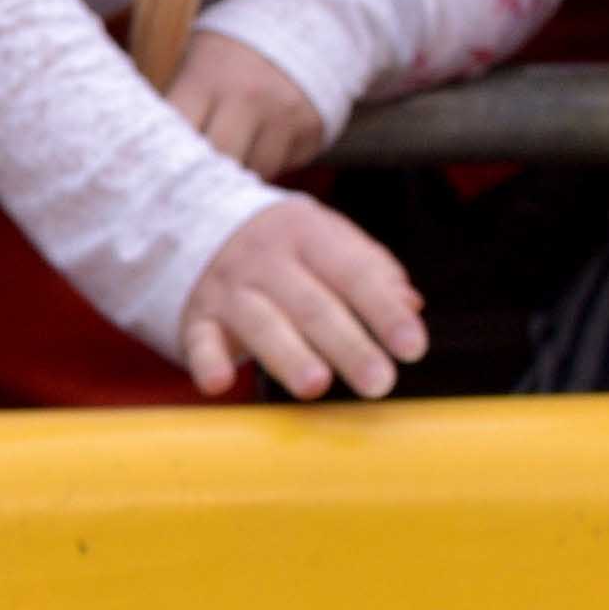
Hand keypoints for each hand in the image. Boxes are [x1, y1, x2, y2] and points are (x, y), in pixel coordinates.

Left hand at [163, 28, 329, 179]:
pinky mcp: (310, 130)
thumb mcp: (194, 63)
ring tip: (225, 158)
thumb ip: (175, 105)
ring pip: (251, 171)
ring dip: (236, 173)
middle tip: (190, 178)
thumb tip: (146, 155)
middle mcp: (247, 97)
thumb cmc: (226, 58)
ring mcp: (283, 115)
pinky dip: (265, 166)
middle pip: (216, 158)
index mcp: (206, 78)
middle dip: (202, 172)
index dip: (164, 154)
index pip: (178, 130)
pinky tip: (256, 148)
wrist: (296, 27)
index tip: (156, 168)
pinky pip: (281, 167)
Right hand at [174, 194, 425, 400]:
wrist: (196, 223)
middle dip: (348, 345)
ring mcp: (229, 288)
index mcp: (309, 234)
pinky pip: (200, 340)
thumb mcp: (329, 241)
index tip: (412, 348)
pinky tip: (219, 384)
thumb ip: (373, 271)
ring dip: (288, 355)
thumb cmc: (285, 247)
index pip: (355, 273)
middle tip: (378, 382)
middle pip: (312, 305)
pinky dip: (206, 362)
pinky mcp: (198, 317)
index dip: (385, 311)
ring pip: (261, 324)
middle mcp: (267, 259)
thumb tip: (411, 304)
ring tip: (315, 386)